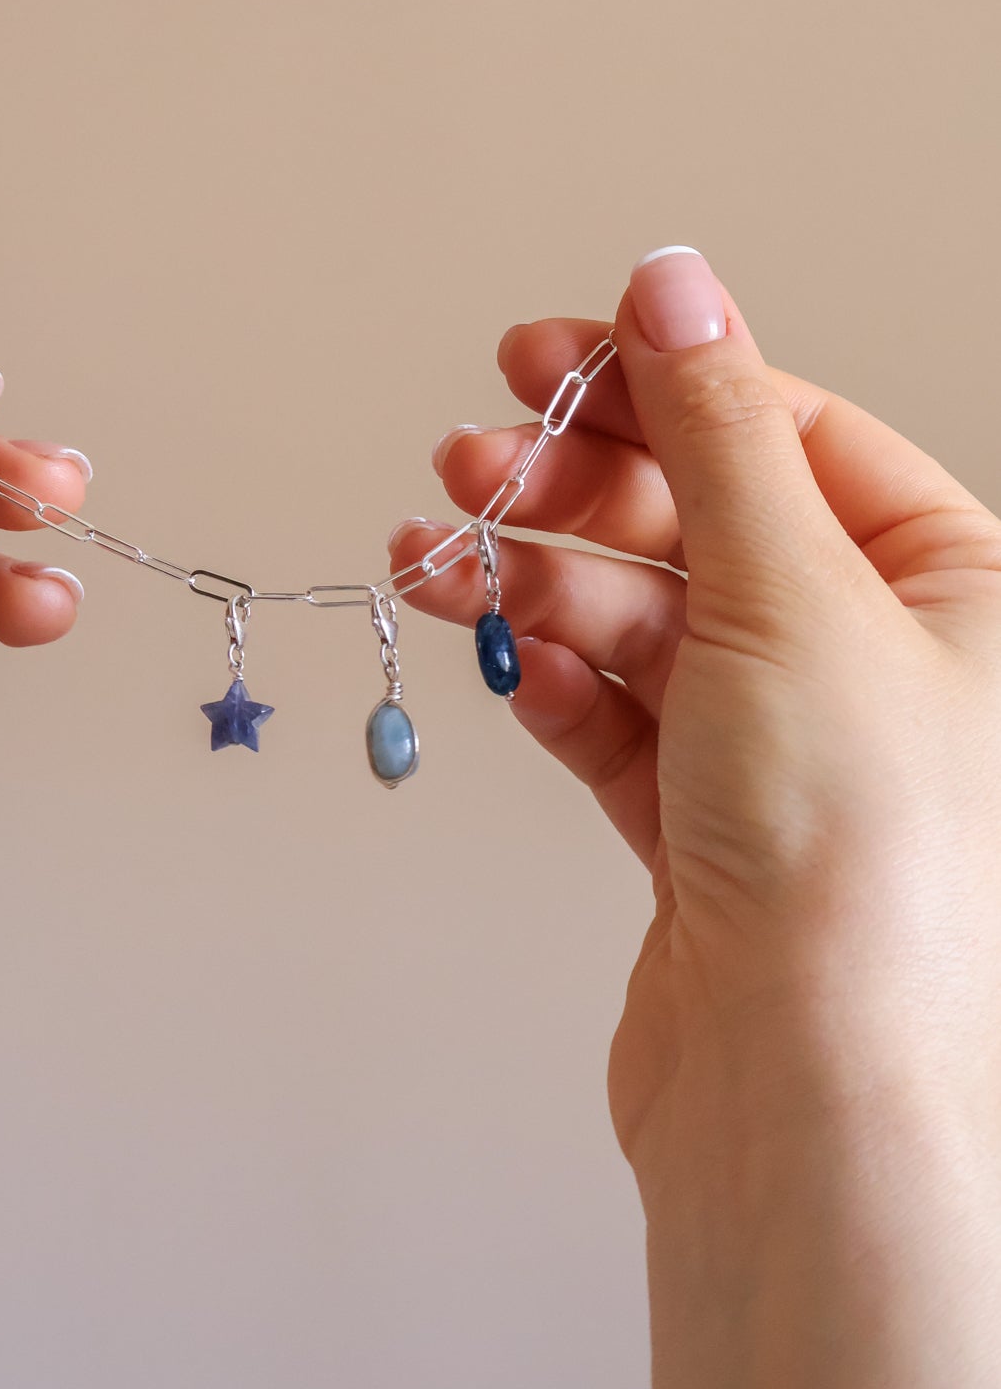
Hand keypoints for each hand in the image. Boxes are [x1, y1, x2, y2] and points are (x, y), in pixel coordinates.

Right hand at [391, 248, 1000, 1388]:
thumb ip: (714, 428)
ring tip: (439, 559)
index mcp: (957, 589)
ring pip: (644, 618)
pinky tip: (493, 648)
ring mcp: (791, 750)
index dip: (662, 384)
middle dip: (578, 489)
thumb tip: (672, 280)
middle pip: (705, 521)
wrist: (805, 1109)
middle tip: (472, 461)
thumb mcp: (786, 592)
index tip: (545, 356)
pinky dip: (551, 673)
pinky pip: (618, 713)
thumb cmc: (857, 868)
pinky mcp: (710, 828)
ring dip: (535, 579)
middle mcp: (884, 665)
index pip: (793, 434)